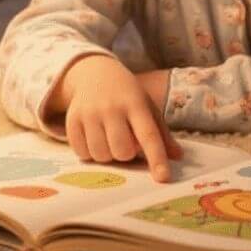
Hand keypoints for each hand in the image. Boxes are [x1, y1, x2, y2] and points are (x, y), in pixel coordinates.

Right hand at [53, 55, 182, 181]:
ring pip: (100, 155)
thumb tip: (178, 156)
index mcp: (135, 103)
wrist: (94, 73)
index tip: (163, 178)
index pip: (148, 135)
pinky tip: (94, 138)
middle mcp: (111, 107)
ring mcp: (89, 112)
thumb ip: (161, 133)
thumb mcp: (147, 106)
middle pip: (122, 151)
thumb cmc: (127, 95)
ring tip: (110, 140)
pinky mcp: (72, 119)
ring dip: (108, 155)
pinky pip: (82, 153)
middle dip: (127, 154)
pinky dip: (90, 152)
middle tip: (126, 142)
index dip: (156, 158)